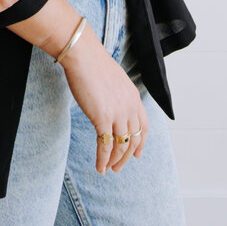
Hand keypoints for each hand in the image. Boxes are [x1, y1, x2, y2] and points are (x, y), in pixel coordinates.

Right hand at [59, 24, 148, 172]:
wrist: (83, 55)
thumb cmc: (93, 64)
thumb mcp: (113, 80)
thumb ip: (117, 95)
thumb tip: (111, 104)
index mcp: (133, 97)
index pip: (143, 125)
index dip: (141, 142)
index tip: (137, 154)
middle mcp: (130, 107)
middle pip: (134, 139)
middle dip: (127, 156)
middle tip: (118, 167)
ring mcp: (118, 113)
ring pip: (121, 146)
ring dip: (115, 161)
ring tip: (108, 169)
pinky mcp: (103, 118)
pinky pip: (105, 146)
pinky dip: (103, 159)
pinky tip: (99, 167)